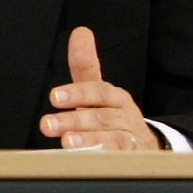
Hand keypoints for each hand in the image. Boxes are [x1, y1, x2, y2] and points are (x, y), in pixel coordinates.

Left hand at [39, 27, 159, 150]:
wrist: (144, 144)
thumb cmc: (111, 114)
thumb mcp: (97, 90)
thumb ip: (86, 65)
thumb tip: (80, 32)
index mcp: (114, 97)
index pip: (97, 91)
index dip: (77, 93)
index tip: (54, 96)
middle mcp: (124, 116)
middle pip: (101, 117)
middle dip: (74, 120)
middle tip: (48, 124)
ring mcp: (131, 139)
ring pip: (113, 139)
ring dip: (89, 141)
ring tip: (67, 142)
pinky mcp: (132, 159)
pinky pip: (120, 159)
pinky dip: (105, 158)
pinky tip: (86, 160)